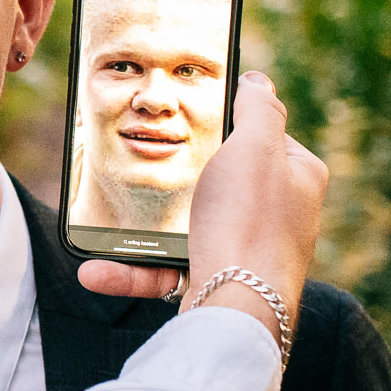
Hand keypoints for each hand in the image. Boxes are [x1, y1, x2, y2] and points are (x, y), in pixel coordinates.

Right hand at [79, 72, 327, 348]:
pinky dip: (130, 269)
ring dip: (136, 229)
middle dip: (173, 177)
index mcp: (295, 176)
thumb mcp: (255, 146)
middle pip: (218, 180)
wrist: (238, 309)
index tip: (186, 124)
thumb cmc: (250, 222)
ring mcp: (245, 250)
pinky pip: (166, 269)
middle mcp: (277, 214)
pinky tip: (95, 269)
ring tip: (98, 225)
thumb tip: (256, 81)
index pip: (262, 137)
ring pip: (184, 227)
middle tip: (141, 164)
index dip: (225, 127)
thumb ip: (257, 108)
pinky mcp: (215, 281)